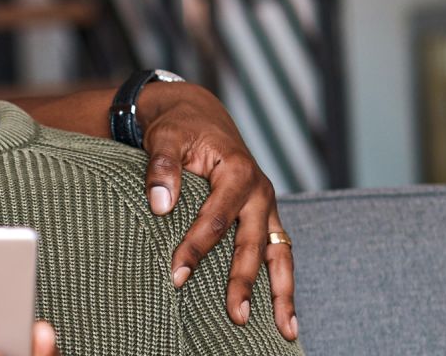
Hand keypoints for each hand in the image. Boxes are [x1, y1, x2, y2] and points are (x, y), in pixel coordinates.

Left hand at [136, 82, 298, 340]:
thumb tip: (160, 204)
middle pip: (253, 243)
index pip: (216, 218)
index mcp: (237, 171)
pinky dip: (281, 281)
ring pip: (279, 253)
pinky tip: (282, 313)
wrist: (198, 115)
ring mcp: (265, 206)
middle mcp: (259, 191)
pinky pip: (277, 252)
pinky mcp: (263, 216)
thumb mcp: (165, 137)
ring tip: (285, 329)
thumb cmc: (180, 127)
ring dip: (281, 291)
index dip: (196, 248)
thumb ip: (161, 167)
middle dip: (244, 282)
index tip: (176, 275)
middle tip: (236, 316)